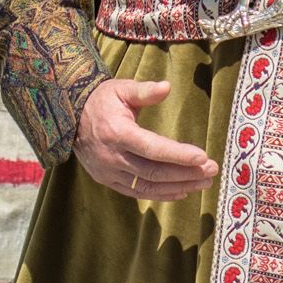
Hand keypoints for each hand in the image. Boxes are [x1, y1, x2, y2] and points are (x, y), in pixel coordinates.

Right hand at [74, 77, 217, 202]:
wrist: (70, 117)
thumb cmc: (102, 100)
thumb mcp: (121, 89)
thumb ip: (144, 91)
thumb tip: (167, 87)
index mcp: (117, 132)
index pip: (152, 148)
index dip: (178, 155)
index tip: (202, 157)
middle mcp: (113, 157)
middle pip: (154, 172)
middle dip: (186, 173)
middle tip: (211, 170)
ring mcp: (109, 172)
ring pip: (148, 187)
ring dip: (178, 186)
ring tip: (203, 183)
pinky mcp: (108, 181)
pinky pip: (137, 192)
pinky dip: (161, 195)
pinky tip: (181, 192)